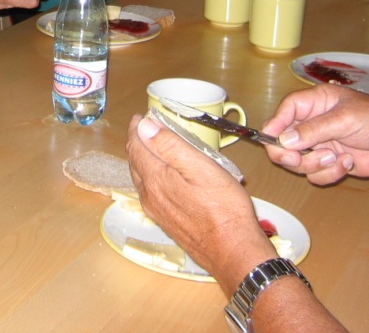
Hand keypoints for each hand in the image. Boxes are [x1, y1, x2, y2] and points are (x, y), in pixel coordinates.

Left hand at [126, 115, 274, 294]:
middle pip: (135, 162)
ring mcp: (156, 211)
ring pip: (141, 178)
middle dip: (138, 142)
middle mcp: (149, 196)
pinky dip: (150, 176)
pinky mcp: (166, 222)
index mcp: (155, 179)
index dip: (136, 128)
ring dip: (143, 160)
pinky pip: (149, 192)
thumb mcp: (200, 167)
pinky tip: (162, 176)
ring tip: (153, 147)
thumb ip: (170, 146)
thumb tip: (144, 126)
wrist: (233, 251)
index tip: (139, 117)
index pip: (136, 147)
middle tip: (146, 128)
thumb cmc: (223, 208)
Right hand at [261, 85, 368, 184]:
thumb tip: (284, 140)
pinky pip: (314, 174)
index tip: (270, 139)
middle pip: (283, 140)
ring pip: (296, 161)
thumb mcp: (345, 120)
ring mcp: (319, 145)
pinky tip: (348, 163)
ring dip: (314, 164)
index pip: (285, 111)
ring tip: (336, 158)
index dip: (275, 124)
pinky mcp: (328, 163)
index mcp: (315, 103)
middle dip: (289, 153)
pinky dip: (329, 173)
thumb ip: (313, 130)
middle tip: (297, 159)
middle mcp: (312, 123)